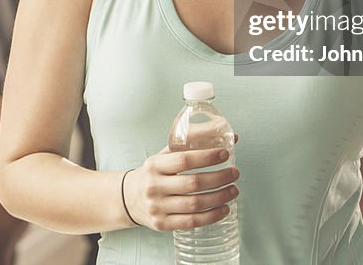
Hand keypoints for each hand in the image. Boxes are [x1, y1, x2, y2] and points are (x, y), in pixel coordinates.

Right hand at [122, 146, 239, 231]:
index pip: (184, 160)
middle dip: (219, 178)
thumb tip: (229, 138)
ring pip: (195, 204)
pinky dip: (212, 216)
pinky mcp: (163, 224)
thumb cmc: (154, 174)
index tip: (225, 154)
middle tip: (234, 173)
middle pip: (193, 183)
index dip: (207, 157)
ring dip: (220, 198)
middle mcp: (154, 186)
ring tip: (233, 190)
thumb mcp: (164, 157)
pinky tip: (224, 209)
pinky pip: (192, 222)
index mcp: (155, 165)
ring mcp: (158, 207)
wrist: (128, 198)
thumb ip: (191, 147)